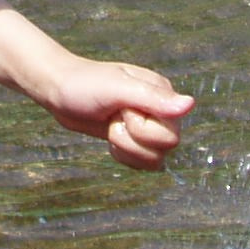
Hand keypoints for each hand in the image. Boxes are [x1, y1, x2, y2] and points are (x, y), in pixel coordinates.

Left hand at [28, 54, 192, 170]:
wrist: (59, 90)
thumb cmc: (85, 84)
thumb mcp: (117, 89)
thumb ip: (153, 98)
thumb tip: (190, 104)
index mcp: (163, 93)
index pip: (172, 133)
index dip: (142, 129)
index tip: (122, 110)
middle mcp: (160, 110)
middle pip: (167, 148)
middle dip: (133, 139)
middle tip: (114, 118)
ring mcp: (148, 126)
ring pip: (155, 161)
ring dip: (126, 148)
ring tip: (111, 126)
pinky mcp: (135, 139)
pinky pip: (142, 164)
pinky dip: (123, 155)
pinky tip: (110, 137)